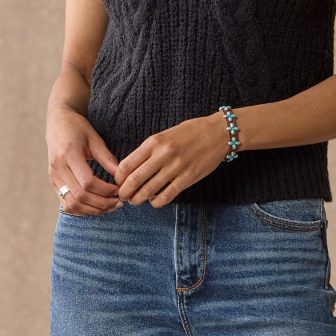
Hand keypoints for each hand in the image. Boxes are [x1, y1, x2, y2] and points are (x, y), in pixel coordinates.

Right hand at [47, 105, 123, 215]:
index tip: (119, 190)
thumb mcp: (94, 138)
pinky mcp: (53, 182)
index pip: (87, 182)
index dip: (105, 190)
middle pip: (80, 196)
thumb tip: (120, 175)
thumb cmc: (77, 127)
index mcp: (69, 154)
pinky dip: (81, 209)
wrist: (57, 122)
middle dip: (101, 204)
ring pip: (71, 204)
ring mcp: (53, 177)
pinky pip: (65, 203)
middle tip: (118, 203)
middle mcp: (58, 168)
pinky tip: (95, 207)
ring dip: (92, 210)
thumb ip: (106, 157)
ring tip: (109, 207)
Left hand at [113, 112, 229, 206]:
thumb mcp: (165, 135)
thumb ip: (149, 150)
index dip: (118, 178)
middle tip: (123, 197)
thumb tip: (131, 170)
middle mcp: (163, 154)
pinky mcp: (187, 179)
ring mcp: (176, 168)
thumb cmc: (190, 132)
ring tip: (136, 201)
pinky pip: (166, 197)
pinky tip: (155, 200)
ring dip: (138, 200)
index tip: (118, 183)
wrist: (217, 133)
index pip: (126, 165)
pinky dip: (156, 202)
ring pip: (148, 192)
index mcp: (154, 142)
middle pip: (134, 181)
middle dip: (124, 193)